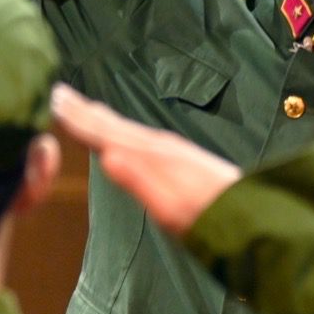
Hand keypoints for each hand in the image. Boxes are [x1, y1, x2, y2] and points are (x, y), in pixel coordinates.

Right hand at [52, 84, 238, 233]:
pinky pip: (137, 135)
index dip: (78, 119)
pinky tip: (120, 134)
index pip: (105, 133)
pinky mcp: (181, 159)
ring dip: (100, 116)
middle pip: (113, 124)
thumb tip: (107, 156)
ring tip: (81, 107)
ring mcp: (172, 150)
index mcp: (152, 156)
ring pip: (126, 127)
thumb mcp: (173, 209)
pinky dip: (120, 128)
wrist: (261, 218)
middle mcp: (160, 146)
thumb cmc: (214, 219)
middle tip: (58, 93)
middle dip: (85, 110)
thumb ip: (140, 181)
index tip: (52, 101)